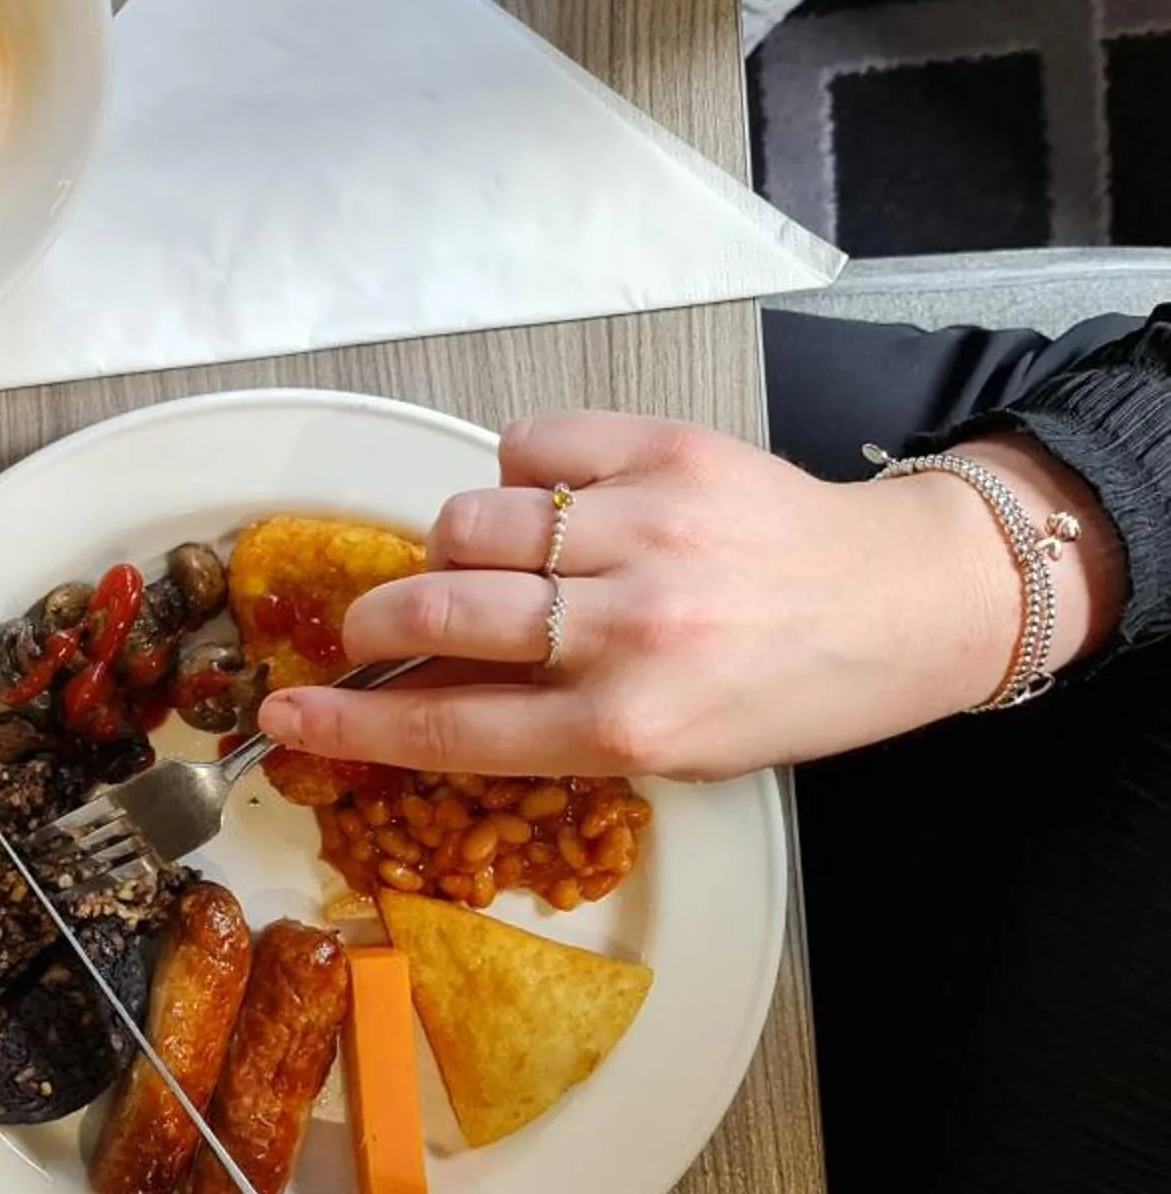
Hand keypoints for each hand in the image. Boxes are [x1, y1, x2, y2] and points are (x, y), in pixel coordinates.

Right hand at [257, 412, 1122, 779]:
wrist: (906, 603)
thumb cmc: (785, 690)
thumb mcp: (664, 746)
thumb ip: (537, 722)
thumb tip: (411, 696)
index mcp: (631, 724)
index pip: (449, 727)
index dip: (350, 725)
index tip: (286, 717)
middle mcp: (633, 630)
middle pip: (440, 613)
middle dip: (374, 623)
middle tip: (368, 630)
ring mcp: (648, 531)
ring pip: (471, 522)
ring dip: (455, 547)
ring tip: (493, 562)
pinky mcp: (664, 452)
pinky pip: (530, 447)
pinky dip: (519, 474)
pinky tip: (553, 503)